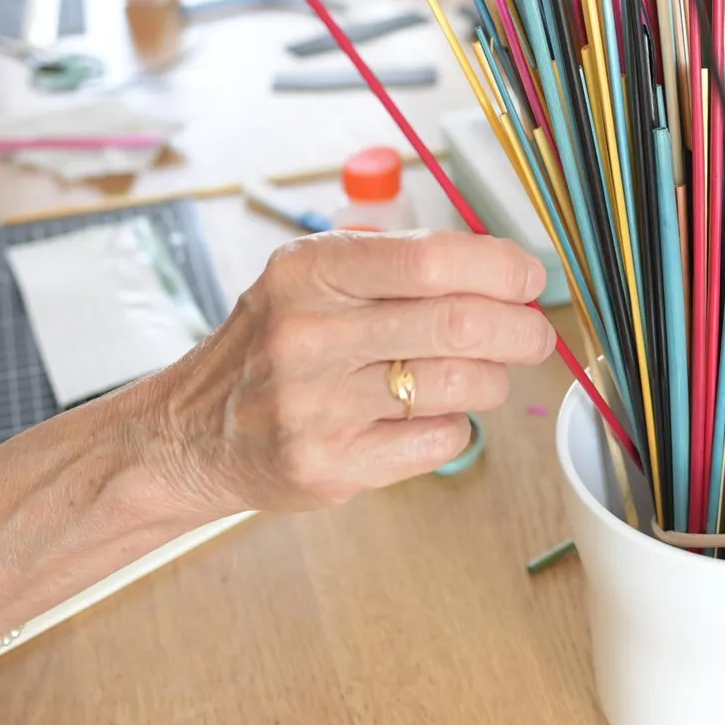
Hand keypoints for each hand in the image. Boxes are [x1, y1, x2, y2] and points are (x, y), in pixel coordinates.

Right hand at [147, 230, 553, 514]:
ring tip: (481, 375)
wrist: (191, 433)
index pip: (432, 259)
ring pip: (461, 385)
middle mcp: (308, 334)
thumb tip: (507, 271)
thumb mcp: (314, 277)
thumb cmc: (275, 344)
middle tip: (534, 335)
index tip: (527, 280)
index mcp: (310, 271)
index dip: (500, 269)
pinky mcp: (329, 466)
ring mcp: (315, 405)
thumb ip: (400, 265)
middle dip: (520, 329)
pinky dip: (455, 426)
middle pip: (459, 325)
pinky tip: (429, 415)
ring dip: (493, 379)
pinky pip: (440, 440)